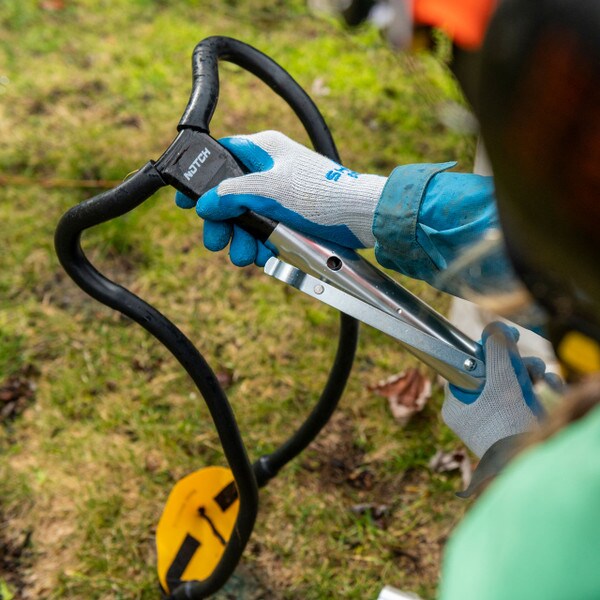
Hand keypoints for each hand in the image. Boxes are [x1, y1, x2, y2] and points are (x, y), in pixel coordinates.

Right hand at [176, 130, 386, 265]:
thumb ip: (232, 194)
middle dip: (222, 222)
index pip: (220, 159)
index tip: (186, 202)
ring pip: (247, 217)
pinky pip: (265, 230)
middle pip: (230, 195)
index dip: (201, 181)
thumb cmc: (322, 194)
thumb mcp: (269, 190)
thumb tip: (204, 203)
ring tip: (243, 256)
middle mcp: (270, 170)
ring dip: (241, 239)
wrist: (361, 218)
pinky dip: (260, 243)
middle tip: (216, 241)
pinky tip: (261, 255)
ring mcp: (281, 194)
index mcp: (263, 150)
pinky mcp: (291, 216)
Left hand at [442, 322, 561, 457]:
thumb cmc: (506, 428)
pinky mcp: (518, 427)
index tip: (501, 340)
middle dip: (514, 364)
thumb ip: (496, 353)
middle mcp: (474, 413)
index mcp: (457, 405)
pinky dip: (540, 391)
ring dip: (531, 375)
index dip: (484, 353)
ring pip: (512, 386)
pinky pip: (528, 400)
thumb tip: (494, 329)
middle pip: (492, 375)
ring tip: (541, 374)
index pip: (466, 369)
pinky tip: (551, 386)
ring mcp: (496, 421)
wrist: (530, 467)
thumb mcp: (499, 384)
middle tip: (526, 359)